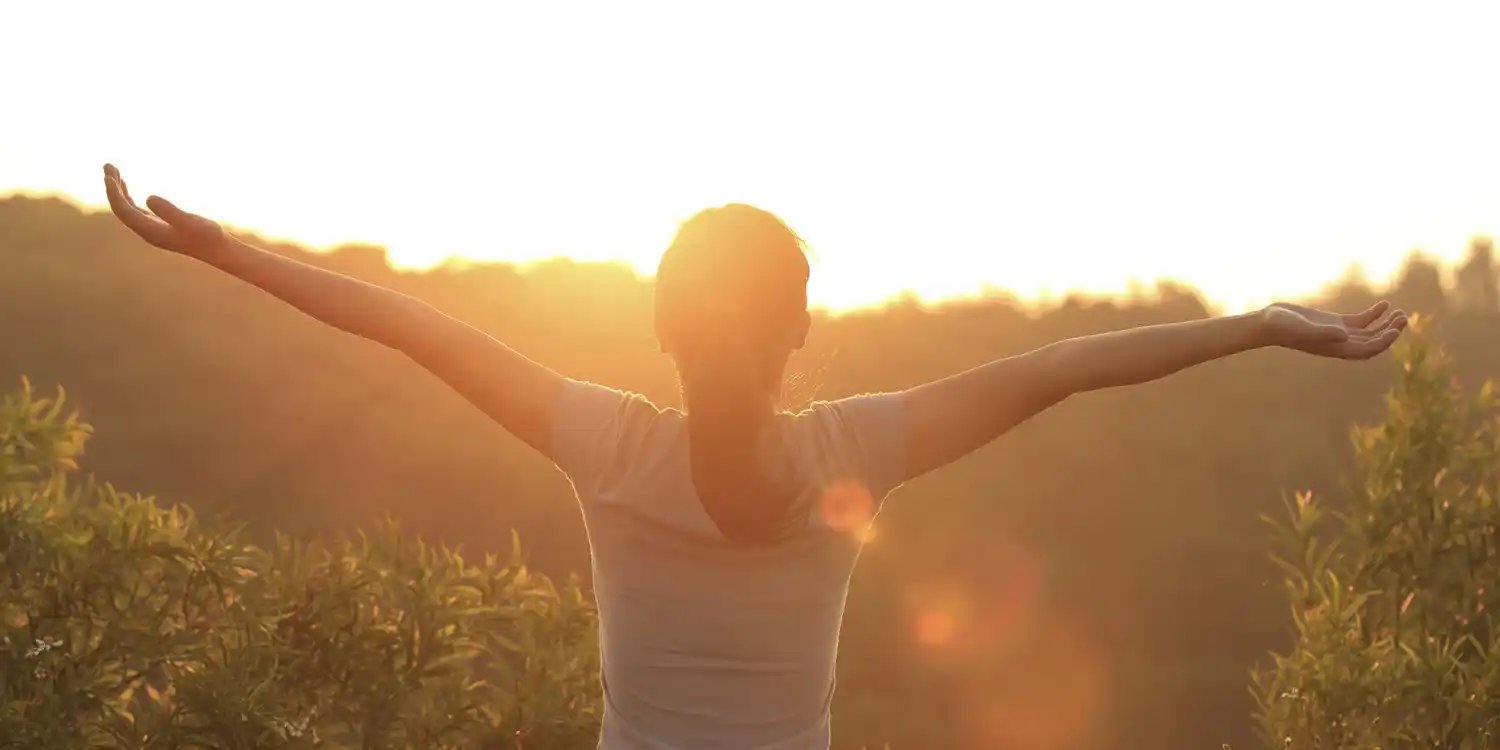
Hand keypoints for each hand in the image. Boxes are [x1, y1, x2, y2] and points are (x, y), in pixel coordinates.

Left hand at [103, 164, 225, 255]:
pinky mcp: (157, 225)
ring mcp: (151, 228)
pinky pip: (134, 209)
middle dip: (113, 187)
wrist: (216, 249)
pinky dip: (127, 195)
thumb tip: (148, 197)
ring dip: (118, 189)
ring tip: (112, 170)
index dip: (114, 194)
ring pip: (126, 208)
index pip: (124, 211)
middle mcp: (146, 231)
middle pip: (121, 208)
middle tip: (107, 165)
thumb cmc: (206, 235)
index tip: (108, 176)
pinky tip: (124, 185)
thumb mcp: (189, 221)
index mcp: (150, 231)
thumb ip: (169, 211)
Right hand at [1259, 300, 1407, 359]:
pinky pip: (1360, 321)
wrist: (1268, 322)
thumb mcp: (1303, 328)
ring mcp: (1338, 332)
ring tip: (1401, 312)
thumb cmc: (1283, 327)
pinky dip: (1374, 314)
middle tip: (1404, 318)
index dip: (1384, 341)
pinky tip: (1385, 304)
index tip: (1396, 329)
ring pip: (1370, 332)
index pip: (1368, 350)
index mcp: (1336, 348)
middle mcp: (1340, 343)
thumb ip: (1323, 332)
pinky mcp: (1333, 322)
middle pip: (1373, 342)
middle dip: (1390, 332)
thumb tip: (1344, 334)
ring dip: (1386, 324)